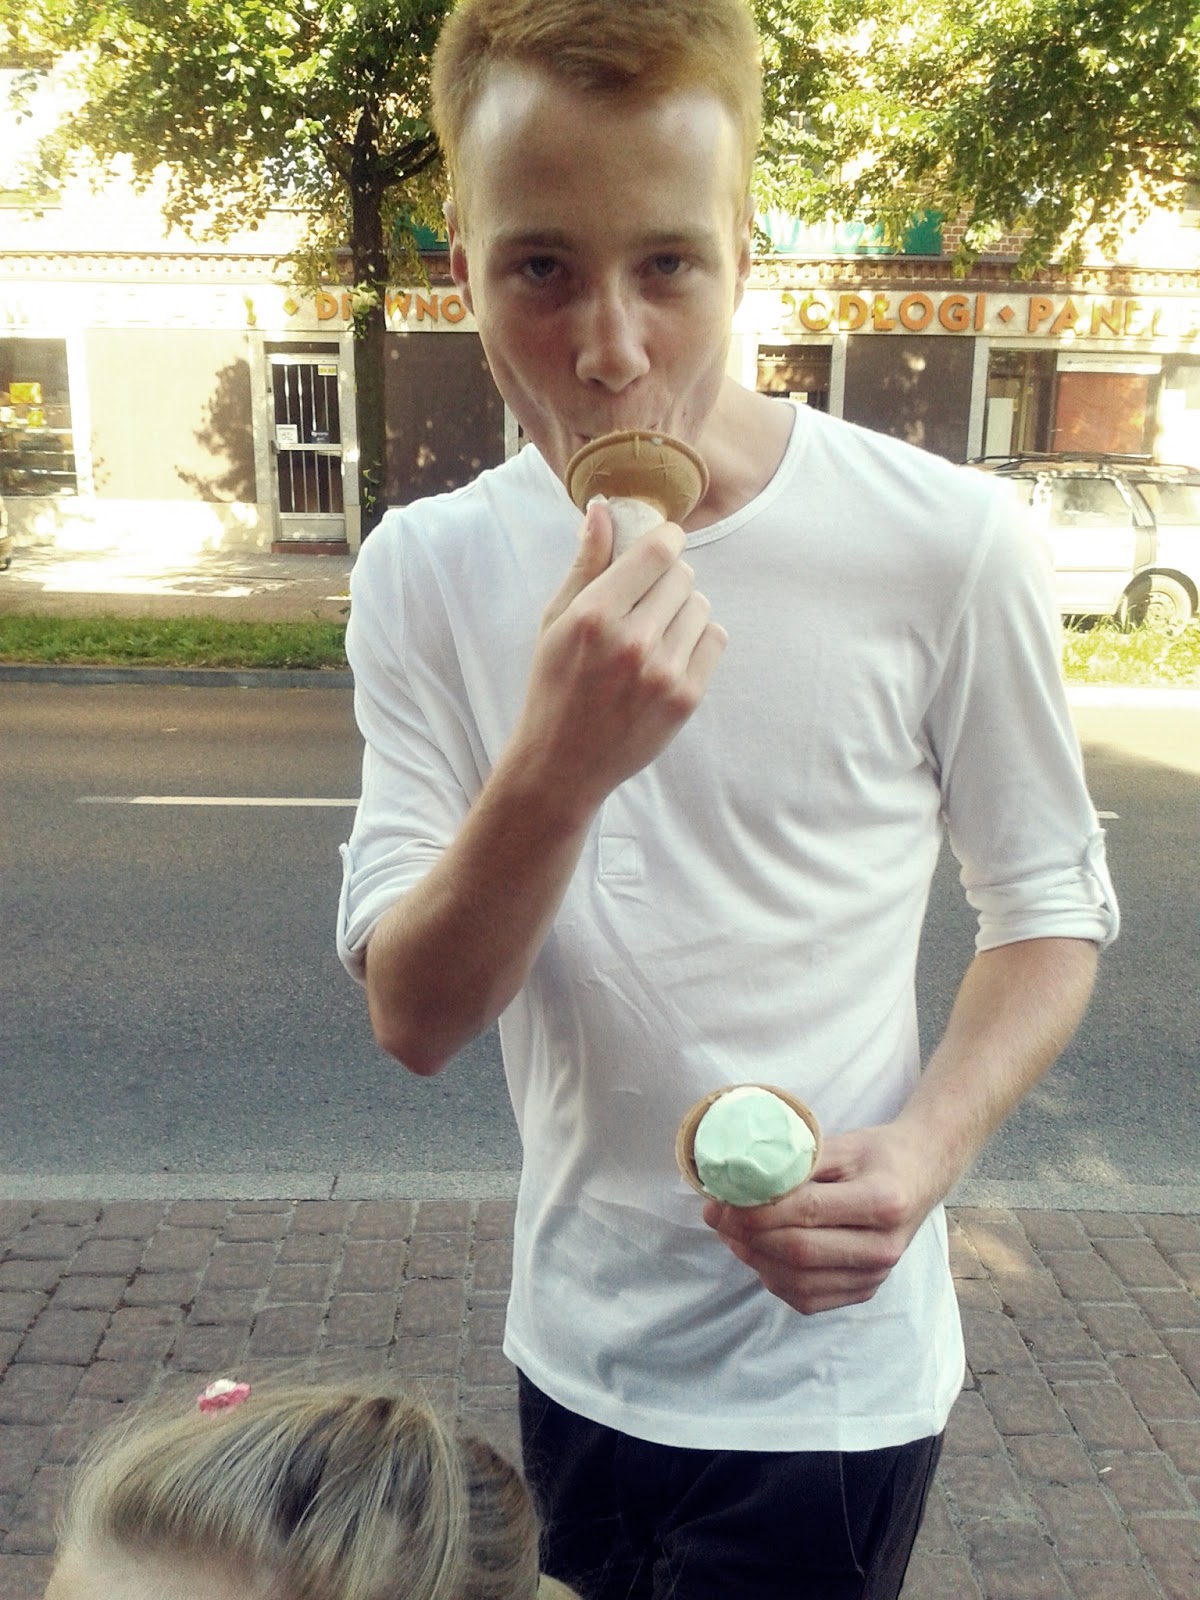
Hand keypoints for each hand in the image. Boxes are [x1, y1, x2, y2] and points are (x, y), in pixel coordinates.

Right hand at [514, 499, 726, 812]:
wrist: (563, 763)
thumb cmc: (553, 686)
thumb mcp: (555, 622)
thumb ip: (585, 564)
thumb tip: (605, 510)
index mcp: (594, 616)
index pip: (658, 551)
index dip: (665, 540)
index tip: (661, 546)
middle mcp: (632, 641)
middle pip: (682, 576)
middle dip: (667, 579)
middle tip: (646, 601)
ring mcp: (663, 672)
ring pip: (700, 606)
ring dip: (682, 611)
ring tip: (654, 633)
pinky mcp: (685, 698)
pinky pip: (714, 639)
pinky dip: (697, 640)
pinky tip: (669, 655)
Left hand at [702, 1122, 940, 1315]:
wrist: (922, 1174)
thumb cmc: (879, 1154)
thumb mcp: (842, 1144)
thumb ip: (796, 1163)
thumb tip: (741, 1179)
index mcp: (883, 1201)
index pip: (807, 1212)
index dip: (758, 1210)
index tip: (723, 1200)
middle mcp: (884, 1247)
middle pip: (799, 1252)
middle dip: (748, 1235)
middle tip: (716, 1216)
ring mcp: (877, 1275)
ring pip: (800, 1281)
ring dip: (755, 1259)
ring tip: (730, 1235)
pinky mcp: (865, 1290)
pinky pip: (809, 1298)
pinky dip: (775, 1279)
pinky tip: (757, 1255)